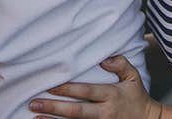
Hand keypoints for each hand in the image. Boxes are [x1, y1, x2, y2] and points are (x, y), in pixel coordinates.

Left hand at [29, 56, 156, 118]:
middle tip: (34, 104)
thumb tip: (104, 59)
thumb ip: (120, 64)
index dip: (68, 89)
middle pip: (76, 111)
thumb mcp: (133, 77)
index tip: (50, 85)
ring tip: (36, 117)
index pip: (86, 91)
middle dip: (54, 108)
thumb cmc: (137, 97)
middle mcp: (104, 112)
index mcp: (111, 95)